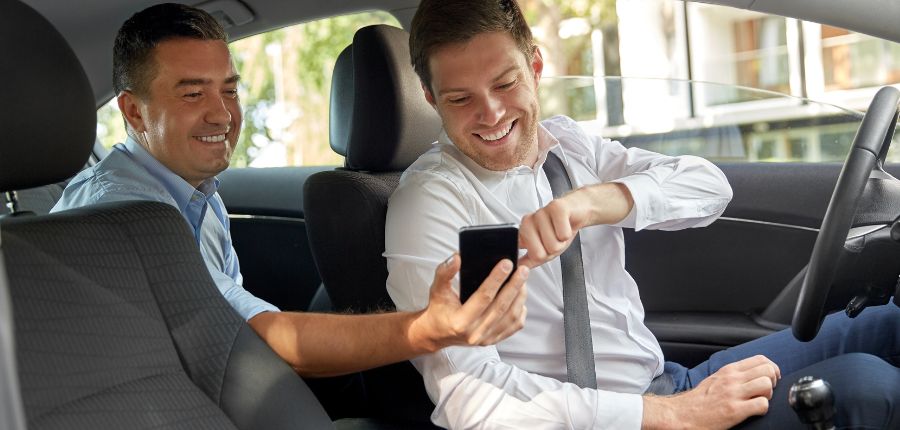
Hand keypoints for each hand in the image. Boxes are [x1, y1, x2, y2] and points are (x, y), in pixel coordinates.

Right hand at [410, 254, 528, 351]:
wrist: (438, 333)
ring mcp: (486, 339)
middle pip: (501, 306)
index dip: (496, 279)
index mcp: (460, 321)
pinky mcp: (493, 340)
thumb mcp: (437, 288)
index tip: (507, 263)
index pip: (483, 297)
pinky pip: (514, 326)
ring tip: (522, 280)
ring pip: (511, 316)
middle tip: (523, 269)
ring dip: (520, 296)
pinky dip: (520, 310)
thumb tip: (458, 257)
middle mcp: (474, 333)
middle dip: (514, 285)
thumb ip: (445, 272)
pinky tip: (519, 297)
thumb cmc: (439, 308)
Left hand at [518, 192, 590, 268]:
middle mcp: (527, 222)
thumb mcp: (544, 250)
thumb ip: (529, 260)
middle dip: (552, 250)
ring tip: (561, 231)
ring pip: (552, 244)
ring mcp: (540, 213)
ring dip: (562, 241)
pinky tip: (566, 225)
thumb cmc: (559, 230)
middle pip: (539, 254)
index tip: (546, 246)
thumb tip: (517, 271)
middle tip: (555, 238)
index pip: (525, 256)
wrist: (576, 212)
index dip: (542, 257)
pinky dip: (568, 233)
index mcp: (521, 233)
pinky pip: (563, 233)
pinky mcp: (555, 207)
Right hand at [642, 355, 780, 429]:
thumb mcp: (716, 379)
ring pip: (767, 384)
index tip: (770, 379)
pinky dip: (763, 409)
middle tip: (766, 391)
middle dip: (773, 381)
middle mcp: (732, 379)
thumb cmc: (699, 400)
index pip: (760, 359)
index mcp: (729, 370)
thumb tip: (752, 374)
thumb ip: (733, 374)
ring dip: (769, 395)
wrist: (682, 414)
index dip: (771, 369)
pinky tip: (754, 412)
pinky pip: (762, 405)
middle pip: (768, 370)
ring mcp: (734, 394)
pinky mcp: (735, 410)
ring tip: (759, 401)